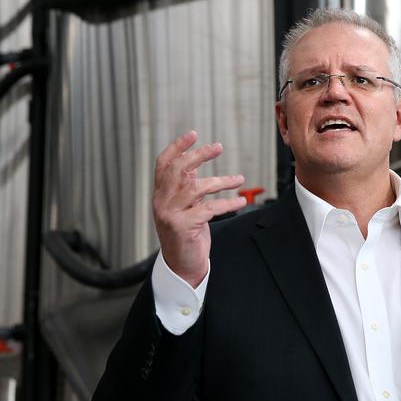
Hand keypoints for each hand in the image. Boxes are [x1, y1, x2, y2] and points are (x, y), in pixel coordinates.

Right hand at [153, 130, 245, 286]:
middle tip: (218, 147)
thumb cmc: (187, 235)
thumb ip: (186, 186)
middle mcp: (162, 202)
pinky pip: (209, 209)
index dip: (177, 147)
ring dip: (222, 181)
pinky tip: (240, 202)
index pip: (164, 164)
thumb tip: (194, 162)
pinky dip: (227, 204)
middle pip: (178, 170)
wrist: (182, 266)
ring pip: (196, 188)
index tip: (193, 134)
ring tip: (239, 179)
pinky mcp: (184, 226)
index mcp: (161, 194)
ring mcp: (171, 214)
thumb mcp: (184, 206)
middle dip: (198, 155)